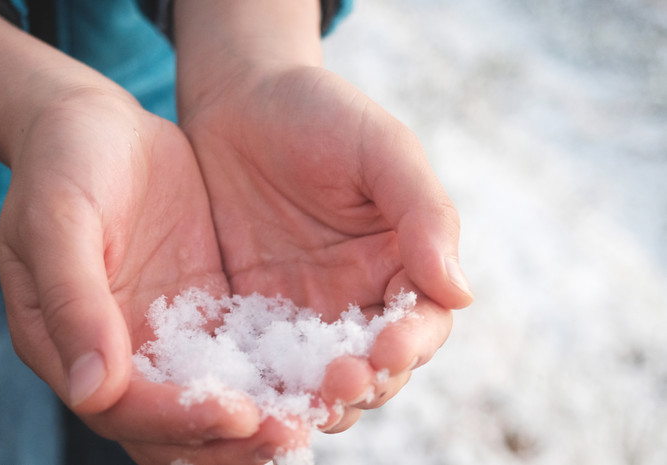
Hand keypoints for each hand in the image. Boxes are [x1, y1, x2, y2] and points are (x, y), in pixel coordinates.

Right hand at [0, 89, 304, 463]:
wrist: (95, 126)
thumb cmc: (63, 163)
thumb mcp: (57, 219)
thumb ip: (74, 301)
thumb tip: (94, 391)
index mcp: (69, 346)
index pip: (125, 410)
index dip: (179, 420)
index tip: (238, 414)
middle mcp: (122, 357)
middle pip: (177, 427)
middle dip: (233, 439)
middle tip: (294, 430)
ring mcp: (167, 337)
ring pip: (217, 400)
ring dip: (265, 414)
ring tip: (323, 408)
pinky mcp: (206, 312)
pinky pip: (244, 356)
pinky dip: (279, 372)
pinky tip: (327, 366)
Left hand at [179, 64, 473, 431]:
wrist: (238, 102)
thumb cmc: (319, 113)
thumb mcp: (381, 149)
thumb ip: (424, 213)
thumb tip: (461, 293)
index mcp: (400, 262)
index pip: (422, 323)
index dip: (412, 343)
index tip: (390, 349)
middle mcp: (356, 297)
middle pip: (376, 365)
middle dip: (365, 383)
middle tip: (340, 385)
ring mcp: (302, 312)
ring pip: (320, 379)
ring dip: (318, 400)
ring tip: (302, 404)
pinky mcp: (250, 316)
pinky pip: (262, 363)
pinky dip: (263, 387)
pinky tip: (251, 396)